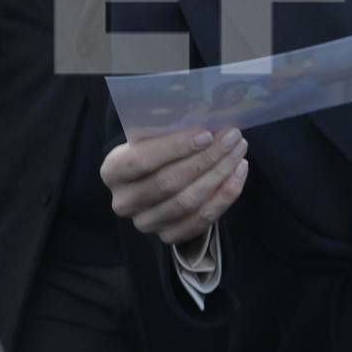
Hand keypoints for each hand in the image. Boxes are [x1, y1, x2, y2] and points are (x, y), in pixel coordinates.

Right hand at [102, 127, 249, 244]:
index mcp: (113, 171)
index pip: (141, 160)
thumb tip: (204, 115)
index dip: (175, 148)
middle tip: (232, 137)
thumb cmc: (154, 152)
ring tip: (238, 151)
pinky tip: (238, 172)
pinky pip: (202, 219)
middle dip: (206, 158)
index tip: (207, 134)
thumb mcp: (150, 138)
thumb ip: (167, 130)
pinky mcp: (168, 236)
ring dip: (220, 174)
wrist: (152, 184)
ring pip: (189, 201)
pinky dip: (225, 195)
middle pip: (170, 182)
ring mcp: (145, 223)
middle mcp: (124, 201)